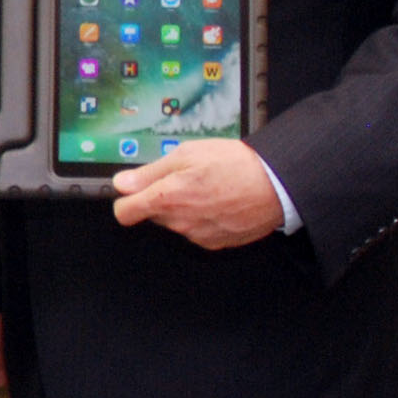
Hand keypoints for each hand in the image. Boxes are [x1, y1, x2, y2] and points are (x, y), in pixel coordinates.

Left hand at [111, 139, 283, 248]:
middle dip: (161, 198)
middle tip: (184, 178)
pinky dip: (202, 218)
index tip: (131, 192)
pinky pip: (197, 231)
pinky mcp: (216, 243)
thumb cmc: (234, 165)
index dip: (125, 200)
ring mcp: (198, 236)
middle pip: (153, 215)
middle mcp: (179, 223)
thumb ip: (149, 173)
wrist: (276, 185)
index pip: (125, 213)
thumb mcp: (186, 154)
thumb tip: (122, 184)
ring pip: (176, 222)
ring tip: (207, 187)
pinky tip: (219, 201)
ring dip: (183, 208)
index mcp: (167, 199)